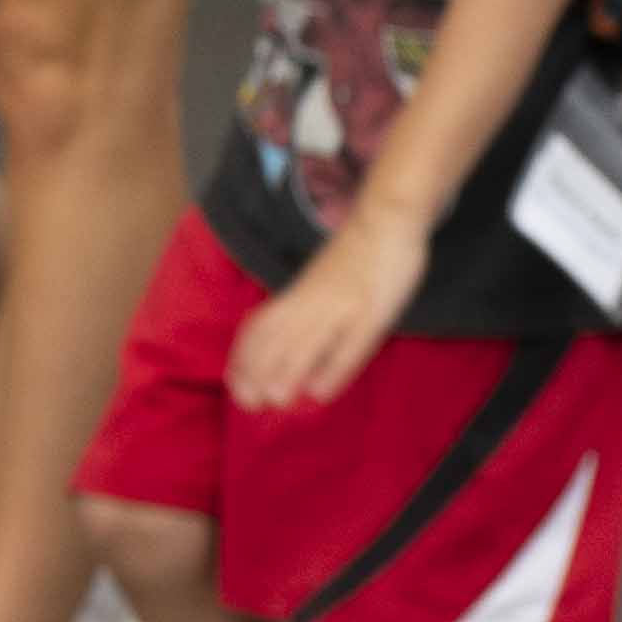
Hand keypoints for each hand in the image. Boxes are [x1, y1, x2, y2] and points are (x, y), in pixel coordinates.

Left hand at [230, 215, 425, 411]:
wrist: (386, 218)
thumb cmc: (355, 255)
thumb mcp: (319, 281)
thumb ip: (303, 307)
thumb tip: (288, 343)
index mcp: (298, 293)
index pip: (260, 328)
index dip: (245, 357)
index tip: (235, 384)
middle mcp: (313, 301)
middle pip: (277, 338)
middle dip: (259, 371)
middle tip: (249, 403)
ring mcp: (341, 305)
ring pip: (307, 342)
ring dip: (288, 372)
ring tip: (275, 401)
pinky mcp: (373, 311)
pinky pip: (350, 345)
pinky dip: (334, 370)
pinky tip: (321, 393)